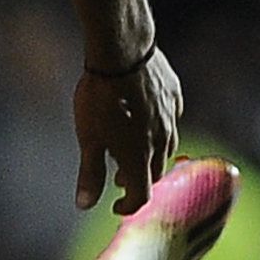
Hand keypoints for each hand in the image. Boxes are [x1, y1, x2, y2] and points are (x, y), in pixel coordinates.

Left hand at [75, 45, 180, 212]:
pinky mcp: (174, 96)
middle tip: (118, 177)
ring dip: (150, 156)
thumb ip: (90, 173)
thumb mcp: (88, 139)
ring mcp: (172, 118)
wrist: (123, 53)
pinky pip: (171, 119)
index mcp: (140, 157)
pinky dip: (159, 129)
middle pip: (155, 172)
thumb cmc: (100, 98)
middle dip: (137, 180)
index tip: (116, 206)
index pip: (142, 196)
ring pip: (167, 147)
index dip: (128, 206)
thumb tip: (84, 204)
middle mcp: (162, 142)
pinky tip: (146, 121)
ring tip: (130, 151)